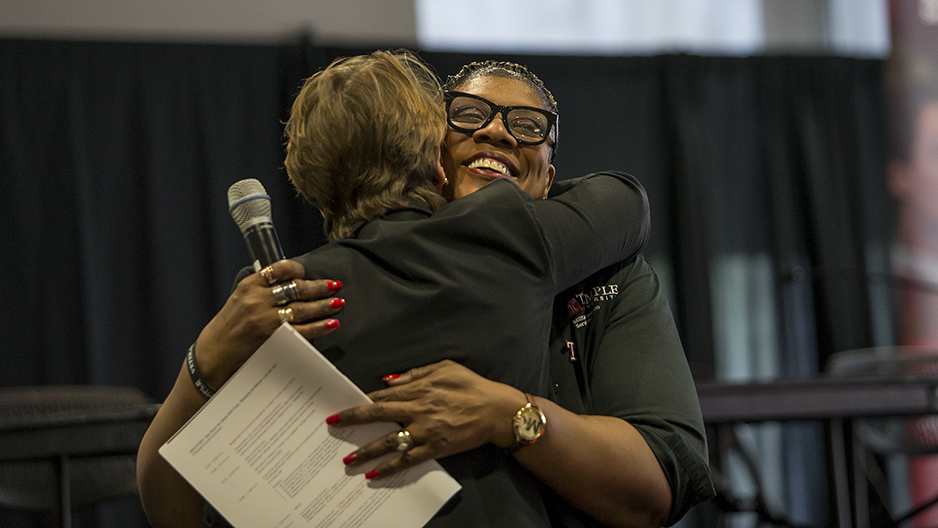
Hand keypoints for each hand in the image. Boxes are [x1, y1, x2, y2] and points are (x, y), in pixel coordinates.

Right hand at [195, 259, 344, 388]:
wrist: (215, 351)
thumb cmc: (231, 323)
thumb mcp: (240, 298)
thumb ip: (262, 288)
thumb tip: (294, 281)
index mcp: (249, 285)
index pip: (279, 269)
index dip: (297, 269)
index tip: (307, 272)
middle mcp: (257, 300)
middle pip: (296, 289)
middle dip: (319, 287)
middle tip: (335, 285)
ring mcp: (265, 319)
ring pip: (302, 309)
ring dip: (323, 306)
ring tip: (338, 302)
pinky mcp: (272, 338)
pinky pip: (302, 330)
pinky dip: (319, 327)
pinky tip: (331, 323)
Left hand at [326, 360, 526, 478]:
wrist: (497, 411)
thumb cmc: (472, 386)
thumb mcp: (445, 368)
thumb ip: (415, 374)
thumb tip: (389, 381)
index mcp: (419, 388)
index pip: (383, 395)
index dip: (362, 400)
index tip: (344, 404)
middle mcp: (418, 410)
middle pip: (378, 415)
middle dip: (352, 419)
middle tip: (331, 424)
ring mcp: (426, 431)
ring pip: (389, 442)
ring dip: (366, 451)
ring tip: (347, 460)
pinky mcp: (435, 448)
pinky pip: (408, 460)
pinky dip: (389, 468)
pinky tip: (374, 474)